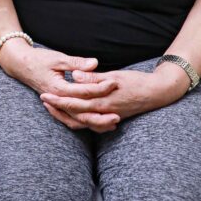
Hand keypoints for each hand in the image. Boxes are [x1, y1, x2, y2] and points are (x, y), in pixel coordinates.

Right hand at [0, 42, 120, 132]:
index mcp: (59, 87)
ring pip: (78, 121)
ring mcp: (58, 105)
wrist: (21, 65)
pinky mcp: (59, 106)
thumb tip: (94, 64)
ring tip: (113, 124)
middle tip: (119, 115)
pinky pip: (73, 120)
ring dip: (95, 124)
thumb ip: (76, 62)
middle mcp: (59, 99)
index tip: (115, 83)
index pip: (84, 91)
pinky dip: (86, 123)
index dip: (100, 87)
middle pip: (82, 113)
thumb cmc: (39, 59)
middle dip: (101, 115)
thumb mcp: (57, 58)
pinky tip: (99, 123)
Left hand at [40, 65, 189, 126]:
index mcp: (101, 101)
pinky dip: (81, 121)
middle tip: (43, 100)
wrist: (156, 93)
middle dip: (57, 109)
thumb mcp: (114, 76)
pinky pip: (92, 124)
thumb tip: (75, 76)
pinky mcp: (112, 117)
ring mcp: (107, 117)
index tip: (44, 95)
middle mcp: (103, 112)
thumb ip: (93, 78)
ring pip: (82, 122)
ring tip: (54, 108)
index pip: (74, 103)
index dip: (58, 100)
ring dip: (67, 116)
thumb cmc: (136, 81)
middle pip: (74, 115)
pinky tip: (73, 116)